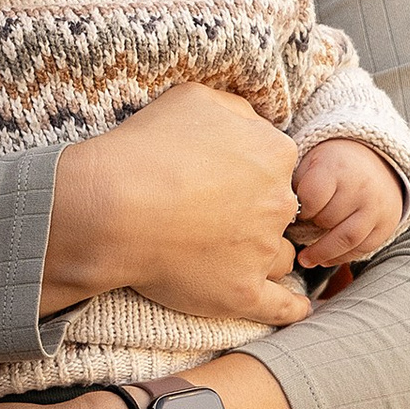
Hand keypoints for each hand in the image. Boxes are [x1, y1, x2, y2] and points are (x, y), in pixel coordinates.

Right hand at [40, 84, 308, 325]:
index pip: (279, 167)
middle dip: (257, 213)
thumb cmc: (147, 149)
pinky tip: (296, 309)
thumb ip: (236, 110)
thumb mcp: (195, 99)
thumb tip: (252, 123)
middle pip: (281, 211)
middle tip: (216, 217)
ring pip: (280, 255)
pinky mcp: (243, 292)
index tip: (222, 182)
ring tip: (234, 257)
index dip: (250, 174)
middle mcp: (278, 202)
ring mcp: (262, 250)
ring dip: (266, 255)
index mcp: (274, 154)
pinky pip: (280, 306)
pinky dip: (290, 308)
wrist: (113, 207)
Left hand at [291, 138, 406, 269]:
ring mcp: (376, 208)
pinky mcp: (385, 226)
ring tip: (304, 260)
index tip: (292, 211)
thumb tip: (273, 217)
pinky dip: (340, 257)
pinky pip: (362, 248)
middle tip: (295, 231)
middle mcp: (360, 187)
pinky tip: (323, 259)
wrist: (375, 162)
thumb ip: (293, 184)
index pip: (313, 196)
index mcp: (337, 167)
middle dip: (309, 228)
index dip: (299, 208)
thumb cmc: (330, 166)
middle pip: (328, 219)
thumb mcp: (311, 162)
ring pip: (346, 239)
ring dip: (322, 253)